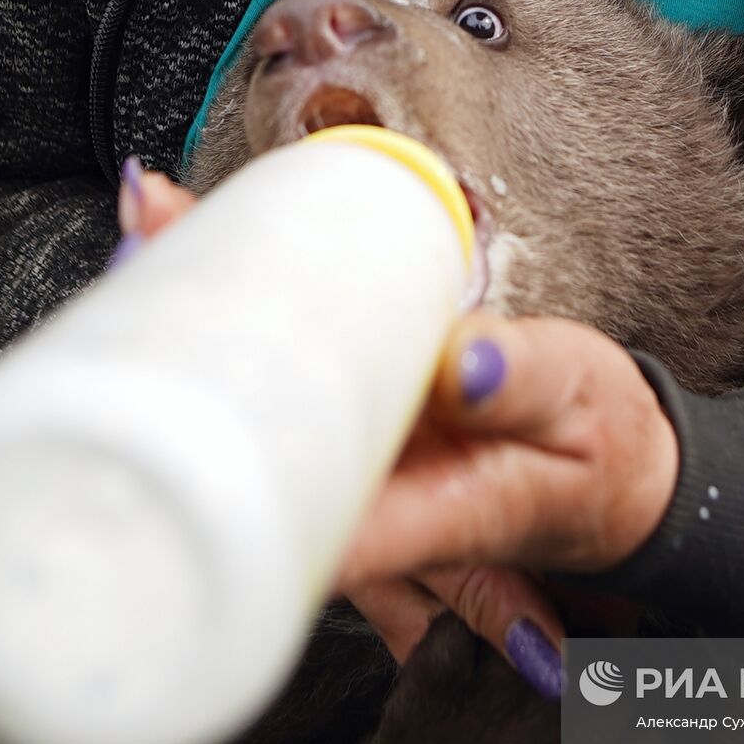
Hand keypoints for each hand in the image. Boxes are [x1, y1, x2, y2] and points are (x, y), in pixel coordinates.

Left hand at [115, 159, 718, 743]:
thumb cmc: (597, 453)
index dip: (224, 489)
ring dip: (200, 314)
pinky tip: (205, 238)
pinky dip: (249, 301)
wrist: (604, 476)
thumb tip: (460, 359)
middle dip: (184, 359)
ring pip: (256, 397)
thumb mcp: (585, 410)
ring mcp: (355, 451)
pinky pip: (290, 359)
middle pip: (251, 448)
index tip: (159, 426)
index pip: (312, 524)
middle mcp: (370, 493)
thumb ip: (525, 385)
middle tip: (139, 252)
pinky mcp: (357, 411)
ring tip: (153, 220)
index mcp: (429, 509)